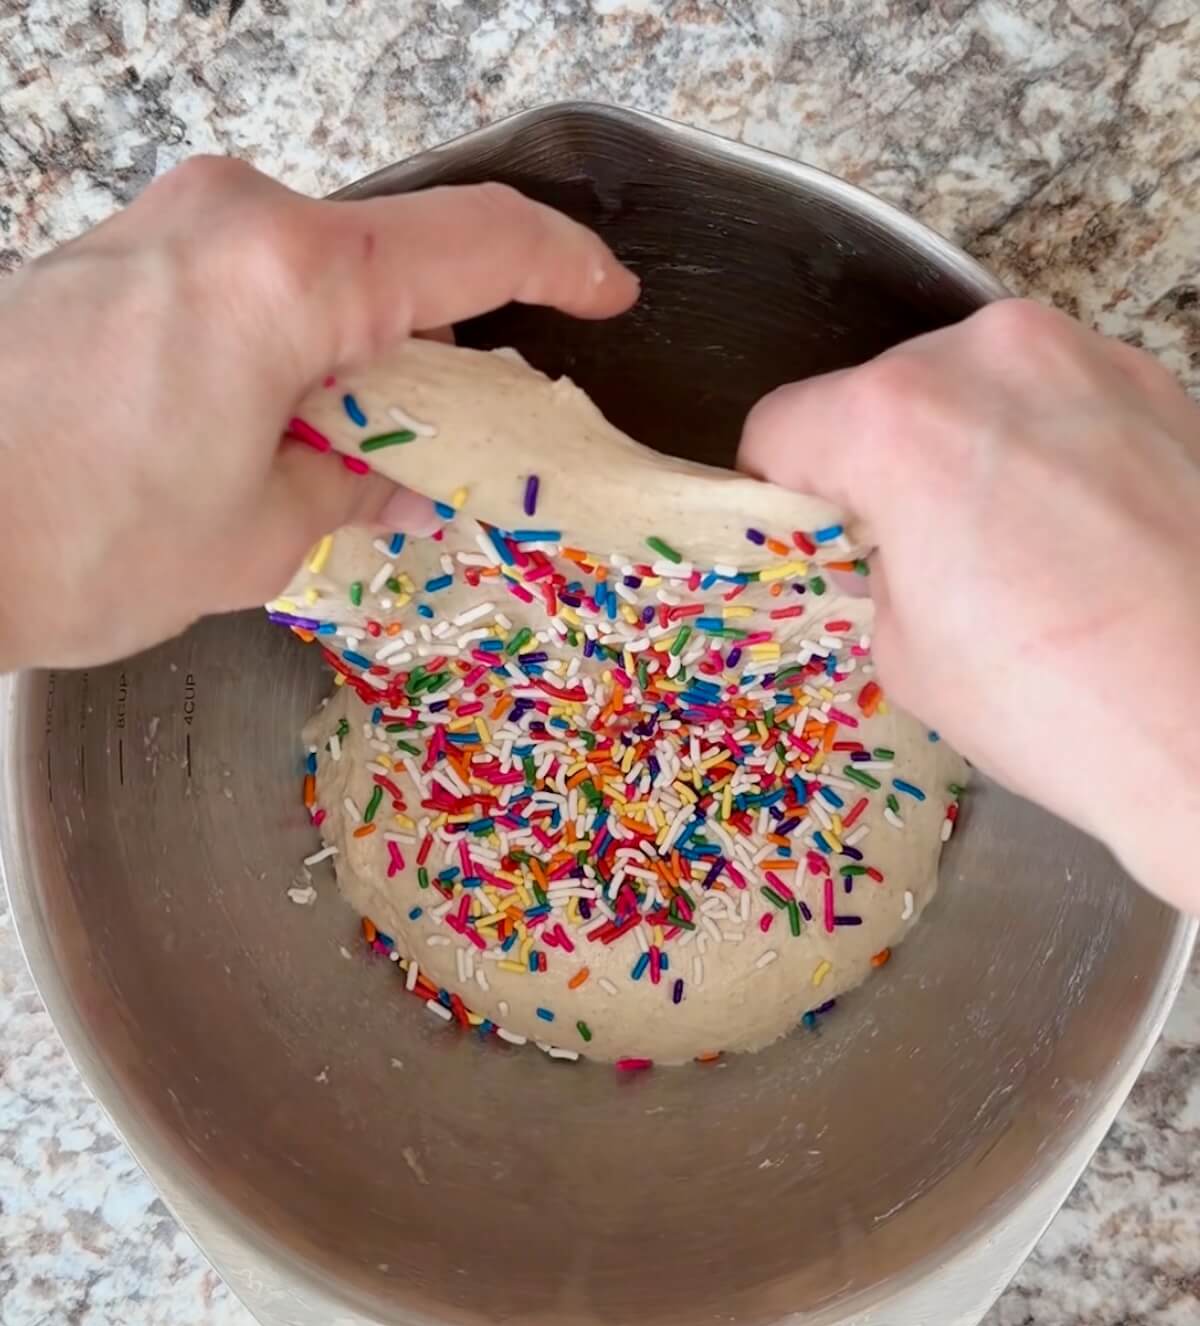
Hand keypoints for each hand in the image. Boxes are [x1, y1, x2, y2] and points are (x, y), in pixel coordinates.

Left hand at [0, 157, 636, 669]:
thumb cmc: (74, 539)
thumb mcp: (258, 537)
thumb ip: (357, 486)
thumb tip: (403, 478)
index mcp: (290, 275)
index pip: (472, 242)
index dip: (560, 266)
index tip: (607, 292)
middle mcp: (228, 218)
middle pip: (391, 258)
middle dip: (444, 345)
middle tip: (473, 434)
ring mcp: (162, 227)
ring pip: (316, 273)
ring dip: (359, 355)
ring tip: (359, 458)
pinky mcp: (116, 254)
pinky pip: (245, 282)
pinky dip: (289, 347)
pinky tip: (279, 429)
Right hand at [740, 300, 1199, 912]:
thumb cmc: (1060, 699)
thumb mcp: (902, 651)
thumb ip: (875, 567)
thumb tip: (891, 548)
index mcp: (899, 419)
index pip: (782, 426)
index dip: (775, 491)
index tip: (796, 532)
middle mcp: (992, 357)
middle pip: (883, 394)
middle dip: (880, 467)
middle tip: (907, 556)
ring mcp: (1088, 361)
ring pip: (977, 390)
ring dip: (966, 451)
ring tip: (1005, 551)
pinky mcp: (1160, 389)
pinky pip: (1061, 404)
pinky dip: (1047, 453)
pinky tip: (1073, 538)